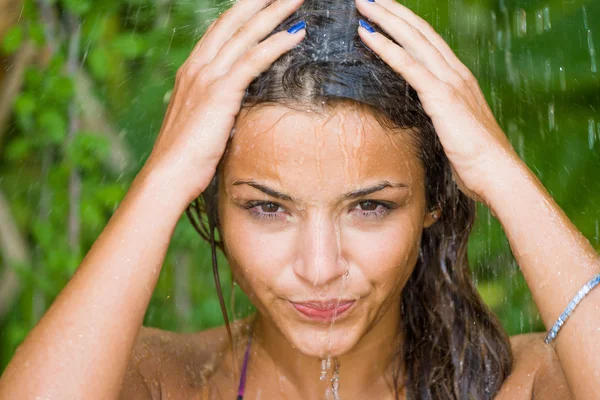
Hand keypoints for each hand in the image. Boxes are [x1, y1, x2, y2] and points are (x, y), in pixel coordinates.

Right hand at [143, 0, 305, 204]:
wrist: (169, 174)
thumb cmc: (186, 156)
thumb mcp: (200, 122)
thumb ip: (214, 105)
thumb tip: (232, 105)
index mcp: (191, 71)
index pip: (219, 31)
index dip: (242, 13)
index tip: (262, 3)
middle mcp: (197, 67)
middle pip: (233, 22)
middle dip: (259, 2)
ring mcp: (207, 77)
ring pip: (246, 34)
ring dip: (274, 13)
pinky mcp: (220, 92)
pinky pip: (254, 60)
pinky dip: (277, 43)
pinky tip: (297, 33)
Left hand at [355, 0, 518, 203]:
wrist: (496, 172)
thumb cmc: (476, 160)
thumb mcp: (455, 130)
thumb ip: (442, 116)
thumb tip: (430, 119)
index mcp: (460, 79)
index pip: (430, 42)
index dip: (407, 25)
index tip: (387, 13)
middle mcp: (456, 73)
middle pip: (420, 32)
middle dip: (393, 12)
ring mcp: (450, 81)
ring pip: (413, 39)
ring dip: (386, 19)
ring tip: (363, 4)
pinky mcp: (441, 96)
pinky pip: (408, 64)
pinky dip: (386, 47)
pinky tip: (367, 34)